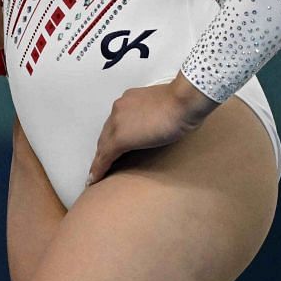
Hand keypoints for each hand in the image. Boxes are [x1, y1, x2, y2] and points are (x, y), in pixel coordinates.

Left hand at [86, 76, 217, 184]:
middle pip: (106, 134)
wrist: (183, 101)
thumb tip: (164, 123)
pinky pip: (105, 157)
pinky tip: (95, 179)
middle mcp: (119, 110)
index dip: (113, 136)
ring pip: (103, 145)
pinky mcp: (120, 138)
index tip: (112, 147)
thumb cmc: (185, 102)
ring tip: (96, 174)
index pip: (117, 122)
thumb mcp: (167, 107)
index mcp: (130, 101)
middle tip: (101, 163)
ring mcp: (117, 123)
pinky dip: (99, 168)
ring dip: (100, 160)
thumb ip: (159, 114)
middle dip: (104, 148)